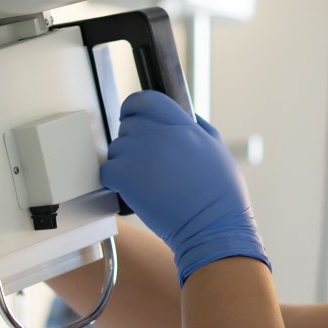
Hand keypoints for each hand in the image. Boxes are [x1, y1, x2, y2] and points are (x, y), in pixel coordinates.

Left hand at [101, 91, 268, 283]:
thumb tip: (187, 116)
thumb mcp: (217, 150)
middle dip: (133, 142)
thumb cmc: (221, 197)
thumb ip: (198, 128)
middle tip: (146, 163)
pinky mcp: (126, 176)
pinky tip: (131, 191)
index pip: (147, 100)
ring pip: (116, 148)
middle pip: (129, 125)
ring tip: (144, 181)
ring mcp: (141, 154)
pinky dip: (114, 181)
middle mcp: (160, 134)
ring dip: (124, 163)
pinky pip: (107, 170)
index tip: (133, 117)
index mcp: (183, 125)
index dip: (135, 108)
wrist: (213, 227)